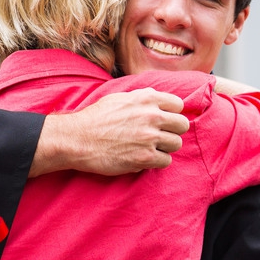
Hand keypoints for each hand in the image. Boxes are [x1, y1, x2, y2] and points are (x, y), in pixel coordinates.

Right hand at [30, 88, 188, 176]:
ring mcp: (149, 137)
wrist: (77, 139)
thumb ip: (143, 98)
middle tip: (160, 136)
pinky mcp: (145, 157)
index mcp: (147, 98)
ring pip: (176, 144)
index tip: (164, 121)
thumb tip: (159, 98)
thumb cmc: (96, 118)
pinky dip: (157, 161)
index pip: (179, 105)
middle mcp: (152, 116)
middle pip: (182, 125)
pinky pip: (166, 161)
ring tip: (150, 148)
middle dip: (173, 131)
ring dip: (165, 147)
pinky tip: (144, 158)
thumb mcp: (120, 98)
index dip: (172, 114)